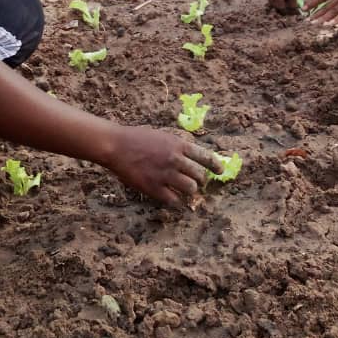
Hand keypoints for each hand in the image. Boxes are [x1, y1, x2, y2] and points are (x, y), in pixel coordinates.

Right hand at [104, 126, 223, 205]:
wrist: (117, 146)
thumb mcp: (163, 136)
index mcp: (179, 145)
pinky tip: (172, 197)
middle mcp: (175, 160)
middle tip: (198, 183)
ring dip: (190, 191)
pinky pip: (174, 200)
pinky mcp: (154, 188)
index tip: (220, 171)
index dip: (216, 166)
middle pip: (200, 175)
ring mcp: (165, 174)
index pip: (206, 157)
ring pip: (190, 189)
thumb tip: (193, 157)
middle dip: (201, 181)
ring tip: (186, 190)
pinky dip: (176, 201)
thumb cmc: (138, 138)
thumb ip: (178, 147)